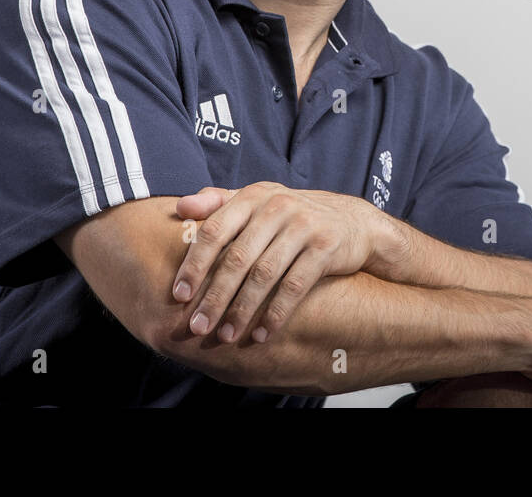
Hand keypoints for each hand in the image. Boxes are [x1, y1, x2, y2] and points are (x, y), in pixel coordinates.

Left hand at [171, 182, 383, 342]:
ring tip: (225, 336)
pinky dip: (275, 314)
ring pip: (264, 275)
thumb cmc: (293, 216)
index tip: (179, 296)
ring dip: (242, 310)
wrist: (352, 222)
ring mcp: (304, 226)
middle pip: (237, 258)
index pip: (215, 230)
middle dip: (214, 296)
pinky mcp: (326, 247)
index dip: (194, 264)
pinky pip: (294, 287)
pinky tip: (261, 335)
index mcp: (254, 196)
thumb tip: (180, 208)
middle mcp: (278, 207)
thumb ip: (219, 202)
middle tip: (197, 326)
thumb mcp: (259, 200)